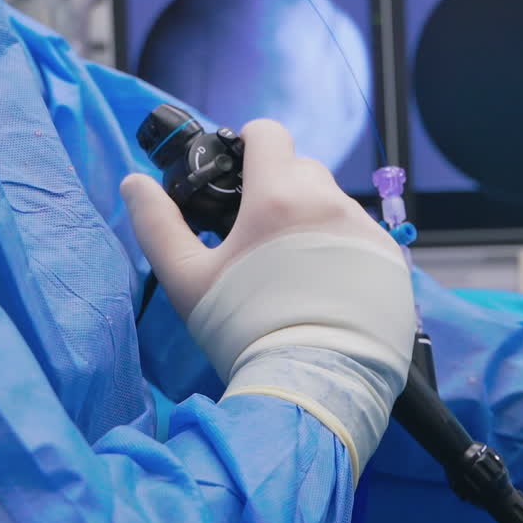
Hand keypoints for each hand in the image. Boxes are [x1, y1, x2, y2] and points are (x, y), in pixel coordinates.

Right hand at [121, 117, 403, 322]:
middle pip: (301, 168)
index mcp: (279, 195)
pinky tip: (325, 287)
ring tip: (293, 269)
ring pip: (331, 203)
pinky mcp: (390, 258)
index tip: (240, 171)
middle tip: (258, 235)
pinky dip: (342, 248)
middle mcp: (329, 201)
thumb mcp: (188, 281)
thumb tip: (133, 183)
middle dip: (278, 187)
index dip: (250, 144)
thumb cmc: (243, 331)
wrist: (313, 390)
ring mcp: (365, 229)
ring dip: (311, 219)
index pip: (269, 133)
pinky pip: (360, 235)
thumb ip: (158, 225)